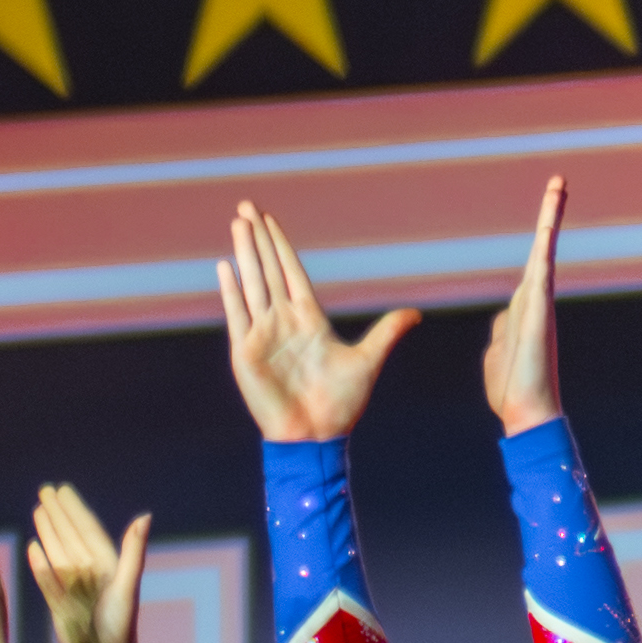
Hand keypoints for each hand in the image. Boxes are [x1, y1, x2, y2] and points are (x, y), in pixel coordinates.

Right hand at [31, 483, 154, 642]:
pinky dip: (39, 563)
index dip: (75, 509)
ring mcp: (74, 590)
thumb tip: (144, 516)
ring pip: (57, 553)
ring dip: (48, 531)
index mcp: (108, 567)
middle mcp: (90, 574)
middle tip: (45, 490)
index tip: (62, 489)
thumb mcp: (127, 588)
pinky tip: (31, 547)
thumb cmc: (120, 631)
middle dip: (58, 514)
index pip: (87, 530)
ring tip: (37, 510)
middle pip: (70, 537)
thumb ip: (133, 551)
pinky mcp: (59, 607)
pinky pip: (46, 579)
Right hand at [220, 202, 414, 442]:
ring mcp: (263, 335)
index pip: (291, 271)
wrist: (317, 436)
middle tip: (247, 206)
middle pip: (268, 269)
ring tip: (237, 223)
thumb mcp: (368, 360)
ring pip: (252, 283)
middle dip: (258, 238)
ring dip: (245, 253)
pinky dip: (231, 291)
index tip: (270, 218)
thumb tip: (416, 314)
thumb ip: (387, 332)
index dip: (280, 244)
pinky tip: (225, 266)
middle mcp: (283, 321)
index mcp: (309, 318)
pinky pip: (238, 314)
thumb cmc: (341, 403)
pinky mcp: (246, 353)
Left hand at [479, 178, 569, 437]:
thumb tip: (504, 320)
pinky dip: (544, 253)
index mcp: (526, 307)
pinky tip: (546, 231)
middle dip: (551, 214)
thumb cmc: (512, 388)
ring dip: (550, 220)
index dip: (541, 232)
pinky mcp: (539, 318)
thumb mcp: (499, 352)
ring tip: (557, 187)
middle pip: (543, 248)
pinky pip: (541, 278)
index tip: (549, 204)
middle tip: (558, 182)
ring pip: (544, 254)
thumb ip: (503, 331)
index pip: (533, 261)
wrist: (526, 413)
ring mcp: (540, 307)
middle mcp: (536, 301)